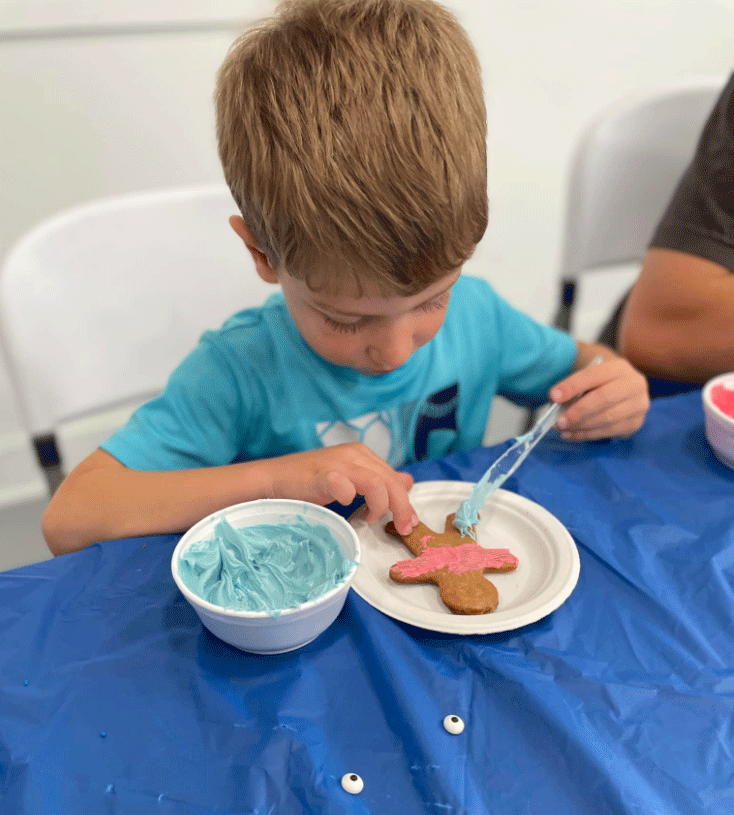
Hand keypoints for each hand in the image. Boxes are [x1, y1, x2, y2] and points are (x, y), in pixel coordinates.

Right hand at [267, 444, 418, 533]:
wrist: (273, 479)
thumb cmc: (309, 483)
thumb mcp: (350, 479)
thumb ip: (377, 481)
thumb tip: (408, 481)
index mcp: (361, 454)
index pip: (393, 477)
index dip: (405, 500)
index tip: (409, 523)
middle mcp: (353, 454)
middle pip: (390, 480)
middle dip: (402, 507)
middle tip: (403, 528)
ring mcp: (338, 463)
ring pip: (377, 483)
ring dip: (381, 505)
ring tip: (372, 518)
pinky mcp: (322, 475)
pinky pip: (346, 486)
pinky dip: (351, 498)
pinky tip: (347, 507)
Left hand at [548, 353, 649, 440]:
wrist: (621, 391)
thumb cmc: (600, 384)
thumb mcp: (589, 379)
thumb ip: (575, 387)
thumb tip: (556, 401)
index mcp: (619, 367)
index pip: (593, 375)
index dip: (572, 386)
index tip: (554, 396)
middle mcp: (634, 384)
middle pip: (603, 398)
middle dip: (578, 411)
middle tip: (559, 421)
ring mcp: (639, 404)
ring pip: (607, 418)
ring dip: (581, 426)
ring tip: (563, 429)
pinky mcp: (636, 422)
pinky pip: (610, 431)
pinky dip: (588, 435)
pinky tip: (573, 435)